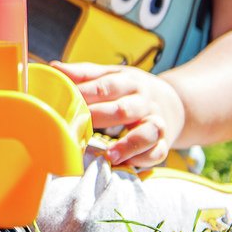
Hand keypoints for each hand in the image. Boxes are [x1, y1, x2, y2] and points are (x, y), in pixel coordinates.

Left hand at [51, 61, 187, 168]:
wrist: (177, 103)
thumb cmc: (133, 90)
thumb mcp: (113, 75)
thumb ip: (85, 74)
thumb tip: (54, 67)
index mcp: (129, 82)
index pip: (107, 86)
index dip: (86, 93)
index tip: (67, 102)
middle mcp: (144, 102)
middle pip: (125, 109)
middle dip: (102, 117)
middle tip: (80, 125)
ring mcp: (156, 122)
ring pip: (149, 132)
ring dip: (130, 144)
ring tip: (109, 154)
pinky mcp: (165, 142)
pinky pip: (159, 152)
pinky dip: (144, 159)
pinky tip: (126, 163)